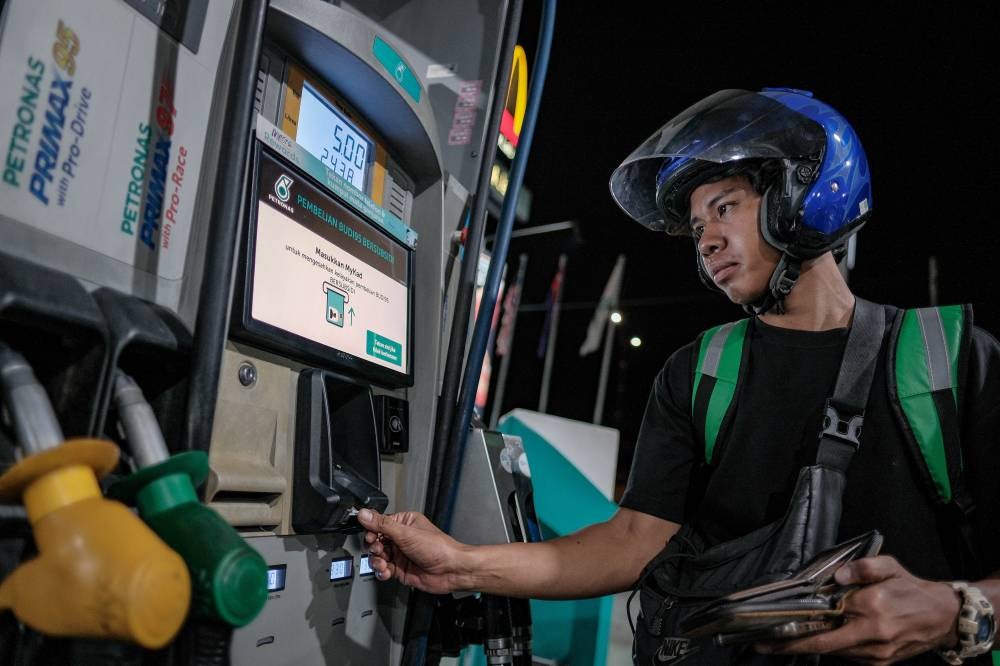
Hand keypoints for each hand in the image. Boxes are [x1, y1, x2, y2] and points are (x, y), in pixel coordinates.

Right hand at [358, 508, 468, 593]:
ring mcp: (401, 554)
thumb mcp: (406, 533)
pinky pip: (384, 570)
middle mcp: (401, 538)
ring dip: (377, 561)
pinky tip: (387, 571)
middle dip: (374, 547)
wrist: (450, 570)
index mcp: (404, 523)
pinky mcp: (400, 570)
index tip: (370, 537)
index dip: (372, 531)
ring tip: (383, 563)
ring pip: (378, 557)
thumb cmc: (438, 548)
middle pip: (376, 541)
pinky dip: (382, 572)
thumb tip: (364, 514)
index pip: (379, 523)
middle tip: (379, 550)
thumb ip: (382, 524)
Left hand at [756, 555, 960, 664]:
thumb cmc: (912, 589)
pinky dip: (832, 648)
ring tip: (783, 640)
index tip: (774, 621)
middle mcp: (873, 632)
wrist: (943, 617)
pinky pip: (848, 656)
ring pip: (834, 652)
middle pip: (824, 643)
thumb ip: (862, 567)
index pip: (827, 613)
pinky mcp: (880, 662)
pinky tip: (819, 639)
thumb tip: (837, 576)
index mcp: (873, 606)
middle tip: (764, 645)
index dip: (800, 619)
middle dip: (791, 645)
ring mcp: (876, 652)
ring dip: (809, 647)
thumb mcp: (890, 567)